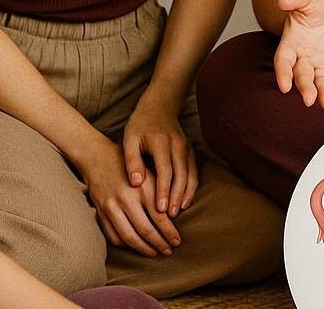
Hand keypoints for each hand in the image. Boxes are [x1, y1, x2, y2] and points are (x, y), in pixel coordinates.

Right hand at [81, 137, 181, 257]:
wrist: (98, 156)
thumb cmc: (129, 163)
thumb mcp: (148, 172)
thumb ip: (160, 191)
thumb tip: (174, 214)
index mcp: (143, 187)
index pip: (160, 216)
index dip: (169, 232)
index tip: (177, 241)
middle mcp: (127, 198)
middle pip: (146, 230)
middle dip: (159, 243)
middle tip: (169, 251)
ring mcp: (111, 207)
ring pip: (129, 237)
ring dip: (143, 249)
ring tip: (154, 253)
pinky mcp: (101, 213)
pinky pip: (114, 236)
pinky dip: (126, 245)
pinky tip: (136, 246)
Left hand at [123, 97, 198, 217]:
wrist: (159, 107)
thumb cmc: (140, 125)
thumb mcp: (130, 140)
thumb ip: (132, 161)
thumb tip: (136, 184)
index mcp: (161, 143)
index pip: (165, 170)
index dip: (163, 190)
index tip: (160, 209)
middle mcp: (177, 145)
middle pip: (180, 175)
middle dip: (176, 197)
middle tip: (170, 217)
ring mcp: (186, 147)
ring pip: (190, 174)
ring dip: (185, 194)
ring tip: (178, 212)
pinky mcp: (189, 150)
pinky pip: (194, 171)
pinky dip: (191, 186)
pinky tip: (185, 200)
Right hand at [275, 0, 323, 109]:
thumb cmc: (312, 0)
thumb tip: (284, 0)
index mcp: (291, 42)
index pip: (283, 61)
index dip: (283, 74)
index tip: (284, 87)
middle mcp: (304, 57)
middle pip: (302, 75)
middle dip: (305, 87)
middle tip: (309, 100)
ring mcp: (321, 63)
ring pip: (321, 81)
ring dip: (323, 93)